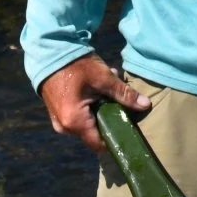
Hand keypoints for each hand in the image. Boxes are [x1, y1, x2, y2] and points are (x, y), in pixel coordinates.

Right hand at [38, 54, 152, 154]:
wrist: (49, 51)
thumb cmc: (76, 65)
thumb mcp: (103, 78)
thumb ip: (124, 94)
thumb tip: (146, 105)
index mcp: (75, 122)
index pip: (100, 145)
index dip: (116, 138)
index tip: (128, 128)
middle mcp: (65, 127)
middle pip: (95, 132)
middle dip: (109, 116)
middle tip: (116, 97)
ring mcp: (59, 121)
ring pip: (87, 123)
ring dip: (99, 108)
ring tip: (104, 87)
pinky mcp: (57, 113)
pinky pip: (78, 117)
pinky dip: (88, 106)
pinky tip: (94, 88)